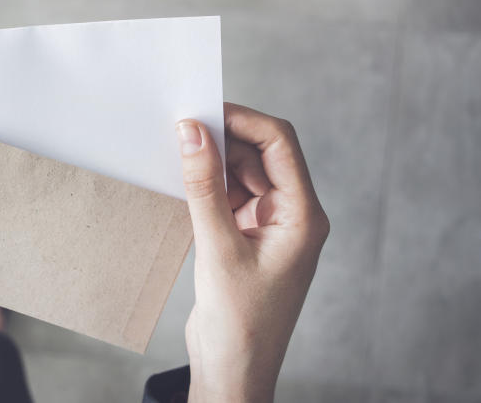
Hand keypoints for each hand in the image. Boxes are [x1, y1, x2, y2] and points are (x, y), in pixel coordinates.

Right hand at [177, 103, 328, 402]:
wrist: (235, 370)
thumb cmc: (240, 322)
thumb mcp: (218, 248)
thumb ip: (203, 187)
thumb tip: (192, 133)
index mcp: (303, 216)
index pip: (279, 144)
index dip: (242, 121)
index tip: (203, 110)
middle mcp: (293, 215)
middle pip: (262, 154)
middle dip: (225, 138)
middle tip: (182, 128)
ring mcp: (271, 226)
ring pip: (244, 173)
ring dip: (215, 161)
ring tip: (178, 153)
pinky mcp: (249, 238)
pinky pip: (231, 196)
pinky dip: (209, 185)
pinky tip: (183, 181)